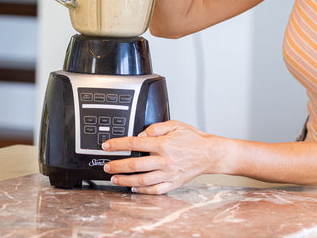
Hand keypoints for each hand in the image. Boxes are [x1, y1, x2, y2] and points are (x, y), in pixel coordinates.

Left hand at [101, 120, 219, 194]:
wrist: (209, 153)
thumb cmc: (193, 139)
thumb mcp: (175, 124)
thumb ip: (155, 127)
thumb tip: (140, 135)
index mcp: (164, 144)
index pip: (135, 144)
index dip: (118, 145)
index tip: (107, 146)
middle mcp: (165, 161)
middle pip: (135, 165)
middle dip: (117, 166)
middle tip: (107, 166)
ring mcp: (169, 174)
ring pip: (142, 180)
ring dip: (125, 180)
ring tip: (115, 179)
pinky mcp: (173, 184)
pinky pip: (155, 190)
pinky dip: (142, 191)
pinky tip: (133, 188)